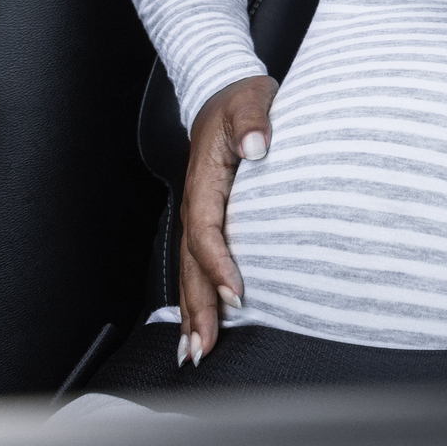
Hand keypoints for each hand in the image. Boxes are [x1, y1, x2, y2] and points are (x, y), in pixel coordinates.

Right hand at [179, 75, 276, 367]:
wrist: (223, 94)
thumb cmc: (241, 100)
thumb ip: (255, 120)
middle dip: (197, 307)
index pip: (208, 230)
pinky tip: (197, 325)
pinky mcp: (207, 220)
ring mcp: (198, 215)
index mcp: (206, 181)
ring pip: (189, 271)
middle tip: (203, 347)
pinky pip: (196, 263)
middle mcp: (196, 204)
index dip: (218, 264)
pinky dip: (195, 296)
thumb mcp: (252, 99)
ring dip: (191, 312)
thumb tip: (258, 146)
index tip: (235, 294)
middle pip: (191, 263)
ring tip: (194, 351)